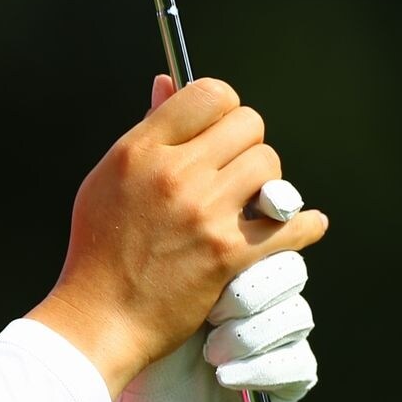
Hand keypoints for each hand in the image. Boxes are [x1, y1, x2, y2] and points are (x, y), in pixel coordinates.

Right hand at [104, 74, 320, 401]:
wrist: (98, 320)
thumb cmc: (99, 251)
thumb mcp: (107, 180)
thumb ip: (147, 132)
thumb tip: (169, 81)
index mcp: (140, 150)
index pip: (209, 93)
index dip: (223, 109)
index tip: (221, 132)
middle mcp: (174, 175)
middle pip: (249, 125)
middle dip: (248, 147)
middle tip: (235, 174)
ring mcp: (204, 215)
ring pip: (270, 168)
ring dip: (267, 186)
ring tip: (248, 206)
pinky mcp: (228, 255)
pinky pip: (293, 224)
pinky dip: (303, 226)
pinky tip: (298, 228)